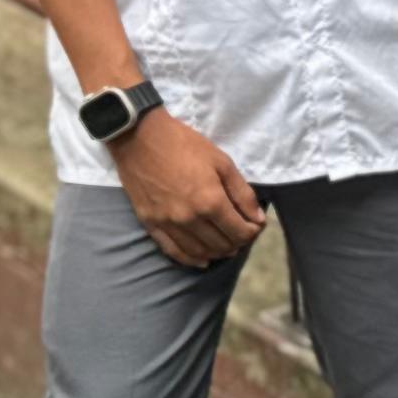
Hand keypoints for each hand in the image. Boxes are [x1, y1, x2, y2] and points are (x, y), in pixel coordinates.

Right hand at [115, 108, 266, 267]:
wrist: (139, 137)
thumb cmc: (185, 145)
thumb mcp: (222, 162)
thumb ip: (243, 194)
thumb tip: (258, 219)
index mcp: (210, 202)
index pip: (240, 232)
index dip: (253, 232)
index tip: (256, 225)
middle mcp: (189, 219)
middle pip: (222, 245)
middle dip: (238, 242)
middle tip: (241, 232)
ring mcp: (168, 224)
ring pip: (200, 252)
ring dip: (217, 253)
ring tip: (226, 245)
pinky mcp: (150, 224)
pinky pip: (173, 252)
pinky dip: (191, 259)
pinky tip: (202, 260)